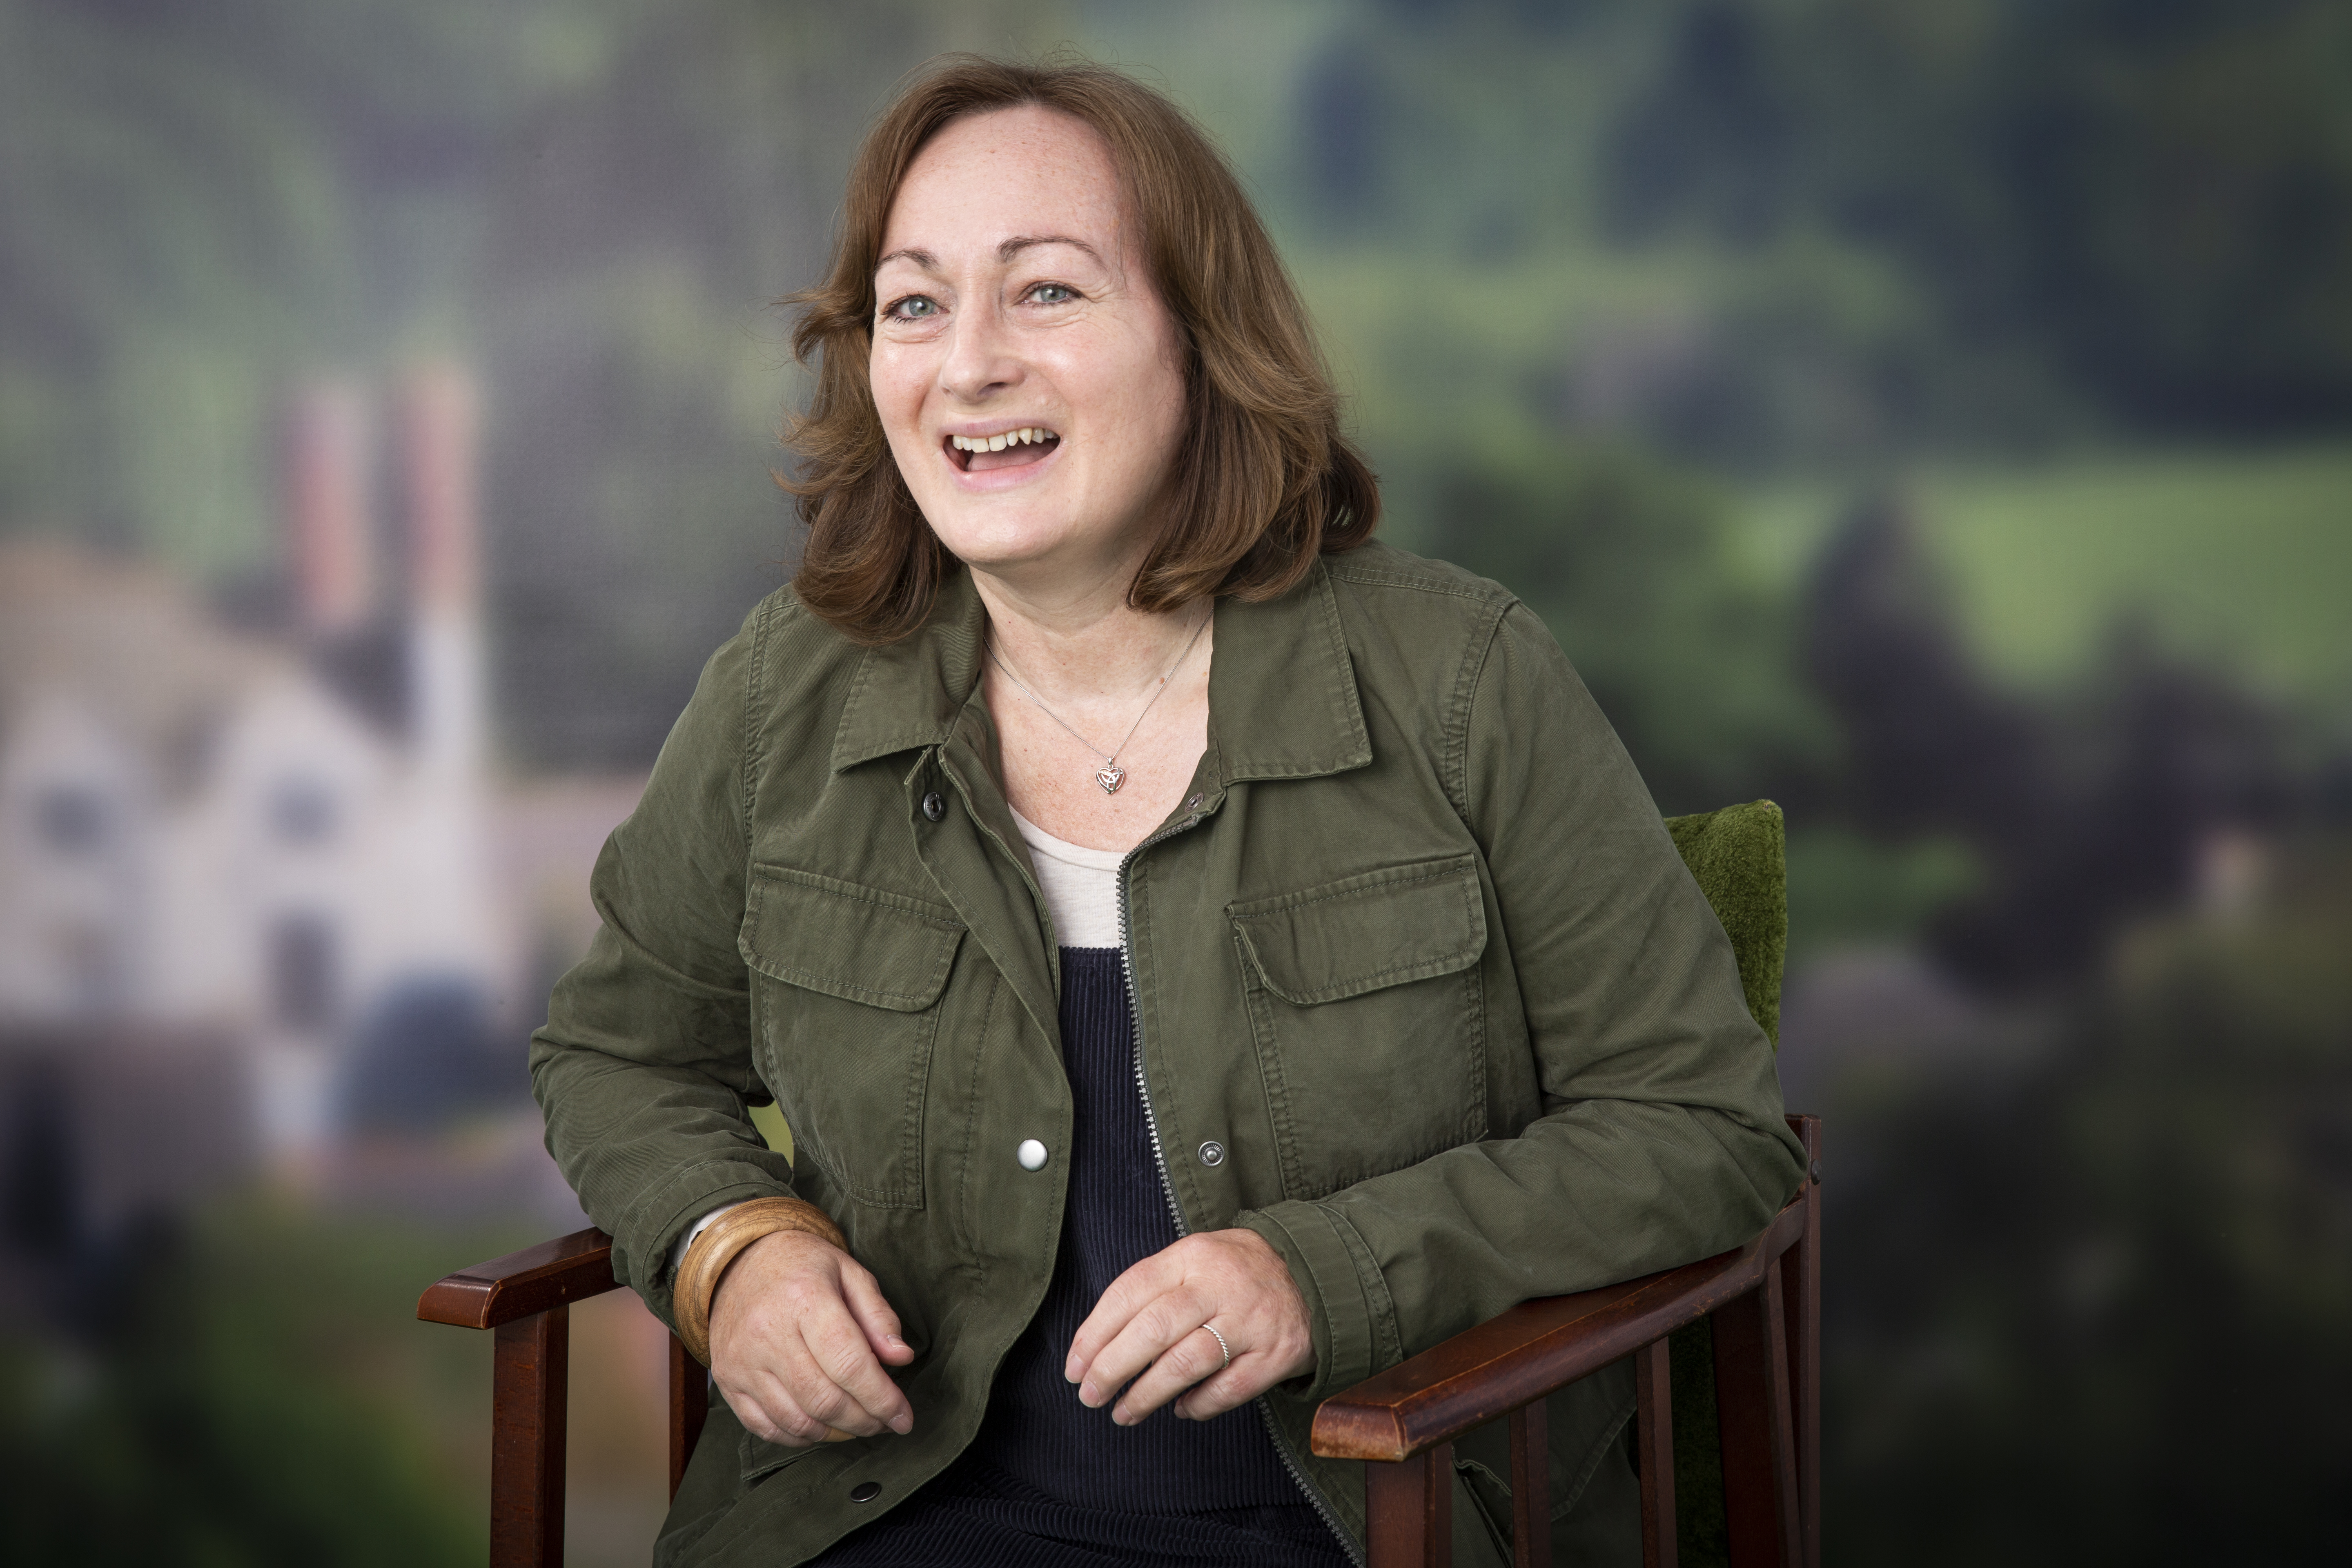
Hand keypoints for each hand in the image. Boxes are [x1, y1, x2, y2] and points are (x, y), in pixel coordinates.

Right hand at [707, 1229, 916, 1445]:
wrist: (738, 1262)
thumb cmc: (803, 1266)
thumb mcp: (850, 1272)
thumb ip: (879, 1316)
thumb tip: (901, 1358)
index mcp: (805, 1298)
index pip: (850, 1364)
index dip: (882, 1399)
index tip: (904, 1418)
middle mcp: (767, 1333)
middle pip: (825, 1399)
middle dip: (864, 1421)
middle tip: (885, 1423)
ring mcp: (742, 1361)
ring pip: (796, 1420)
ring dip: (835, 1433)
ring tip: (858, 1426)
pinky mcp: (727, 1380)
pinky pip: (764, 1427)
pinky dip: (799, 1436)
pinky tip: (822, 1428)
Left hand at [1064, 1228, 1314, 1424]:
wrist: (1315, 1272)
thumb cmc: (1236, 1272)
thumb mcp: (1195, 1257)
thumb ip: (1153, 1288)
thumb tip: (1098, 1342)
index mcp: (1191, 1256)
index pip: (1129, 1292)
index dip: (1094, 1334)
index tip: (1074, 1367)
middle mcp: (1220, 1286)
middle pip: (1153, 1330)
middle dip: (1112, 1369)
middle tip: (1090, 1395)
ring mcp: (1250, 1321)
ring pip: (1186, 1364)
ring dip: (1147, 1395)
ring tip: (1123, 1413)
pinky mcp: (1275, 1354)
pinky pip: (1227, 1389)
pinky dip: (1197, 1405)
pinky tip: (1180, 1410)